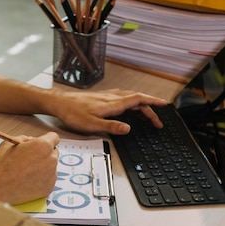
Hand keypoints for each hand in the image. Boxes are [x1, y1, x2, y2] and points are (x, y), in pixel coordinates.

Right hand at [0, 132, 59, 204]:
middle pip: (54, 152)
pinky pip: (48, 179)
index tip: (42, 143)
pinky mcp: (49, 188)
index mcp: (43, 145)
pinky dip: (41, 179)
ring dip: (43, 166)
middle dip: (46, 153)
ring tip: (26, 171)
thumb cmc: (1, 163)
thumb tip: (32, 140)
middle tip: (31, 157)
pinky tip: (28, 180)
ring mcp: (51, 175)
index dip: (47, 139)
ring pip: (51, 167)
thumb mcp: (10, 142)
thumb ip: (25, 139)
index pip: (55, 137)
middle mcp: (51, 160)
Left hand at [50, 89, 167, 134]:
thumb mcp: (91, 125)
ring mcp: (107, 97)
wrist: (59, 103)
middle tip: (158, 121)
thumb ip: (111, 127)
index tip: (165, 106)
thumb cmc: (73, 114)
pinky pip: (123, 98)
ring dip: (142, 105)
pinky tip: (129, 107)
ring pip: (130, 98)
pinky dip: (132, 102)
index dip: (153, 103)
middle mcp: (112, 98)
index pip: (138, 100)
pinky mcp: (102, 98)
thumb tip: (129, 128)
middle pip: (137, 100)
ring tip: (148, 115)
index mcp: (113, 104)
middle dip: (150, 109)